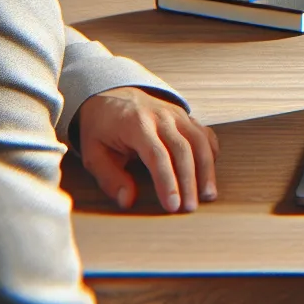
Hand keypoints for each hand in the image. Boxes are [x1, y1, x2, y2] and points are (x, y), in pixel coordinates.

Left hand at [76, 86, 218, 212]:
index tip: (172, 206)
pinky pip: (205, 134)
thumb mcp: (93, 153)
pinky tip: (209, 173)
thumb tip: (127, 200)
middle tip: (189, 208)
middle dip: (189, 181)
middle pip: (182, 150)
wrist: (111, 94)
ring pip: (199, 141)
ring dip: (207, 170)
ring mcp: (177, 115)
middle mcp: (161, 116)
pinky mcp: (186, 117)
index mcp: (136, 124)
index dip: (167, 182)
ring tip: (208, 195)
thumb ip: (109, 178)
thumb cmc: (102, 128)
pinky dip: (211, 153)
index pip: (157, 155)